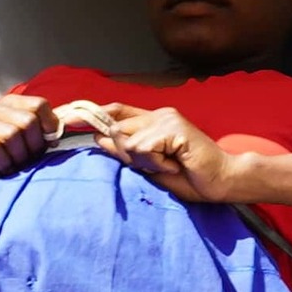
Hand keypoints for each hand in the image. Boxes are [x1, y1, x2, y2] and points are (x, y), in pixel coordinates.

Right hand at [0, 91, 52, 194]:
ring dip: (18, 156)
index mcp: (10, 104)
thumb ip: (44, 131)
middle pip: (27, 120)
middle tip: (28, 159)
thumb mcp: (29, 142)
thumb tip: (66, 126)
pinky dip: (4, 163)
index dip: (50, 124)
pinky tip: (3, 168)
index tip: (49, 142)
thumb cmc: (5, 158)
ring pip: (11, 134)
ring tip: (15, 165)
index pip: (39, 104)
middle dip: (34, 145)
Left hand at [59, 96, 256, 204]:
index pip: (115, 111)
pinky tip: (174, 163)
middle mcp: (158, 114)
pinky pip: (143, 147)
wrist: (223, 181)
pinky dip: (154, 162)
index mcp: (152, 120)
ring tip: (168, 165)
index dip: (93, 115)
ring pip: (128, 140)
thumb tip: (98, 138)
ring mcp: (166, 118)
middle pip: (116, 129)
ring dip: (144, 161)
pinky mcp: (173, 127)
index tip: (68, 120)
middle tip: (157, 165)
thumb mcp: (151, 166)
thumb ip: (127, 151)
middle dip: (127, 154)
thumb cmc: (190, 176)